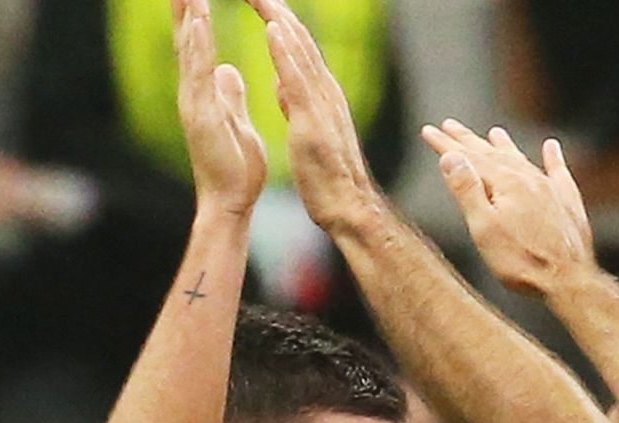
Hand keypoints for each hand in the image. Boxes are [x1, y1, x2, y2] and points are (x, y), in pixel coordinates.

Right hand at [175, 0, 265, 215]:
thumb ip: (228, 95)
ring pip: (188, 50)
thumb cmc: (235, 167)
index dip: (194, 14)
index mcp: (204, 92)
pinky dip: (197, 46)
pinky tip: (197, 21)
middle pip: (186, 39)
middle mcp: (193, 93)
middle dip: (183, 5)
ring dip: (187, 15)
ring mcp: (193, 103)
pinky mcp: (201, 115)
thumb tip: (226, 70)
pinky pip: (198, 74)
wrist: (230, 201)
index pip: (197, 45)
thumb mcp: (235, 120)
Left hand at [245, 0, 382, 229]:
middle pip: (298, 38)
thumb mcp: (305, 129)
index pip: (296, 46)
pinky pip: (298, 79)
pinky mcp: (313, 120)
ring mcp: (321, 103)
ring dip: (279, 17)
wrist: (346, 206)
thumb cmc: (326, 174)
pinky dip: (285, 51)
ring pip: (300, 50)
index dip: (276, 19)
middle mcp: (324, 90)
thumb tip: (282, 83)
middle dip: (275, 8)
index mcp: (319, 92)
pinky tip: (272, 29)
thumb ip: (294, 102)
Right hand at [420, 120, 593, 296]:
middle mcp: (528, 179)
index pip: (469, 157)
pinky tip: (551, 147)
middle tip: (450, 125)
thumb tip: (450, 156)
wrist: (569, 280)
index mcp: (506, 183)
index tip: (429, 131)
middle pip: (493, 154)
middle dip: (468, 140)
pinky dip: (552, 158)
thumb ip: (467, 190)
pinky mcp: (567, 202)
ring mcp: (550, 189)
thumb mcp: (484, 228)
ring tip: (494, 133)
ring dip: (504, 146)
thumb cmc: (522, 261)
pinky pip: (558, 171)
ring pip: (521, 159)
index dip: (446, 144)